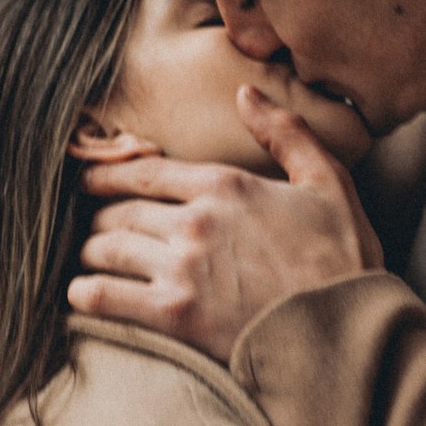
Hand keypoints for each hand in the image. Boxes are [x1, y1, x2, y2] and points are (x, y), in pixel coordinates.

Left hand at [68, 86, 383, 362]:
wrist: (346, 331)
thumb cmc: (343, 258)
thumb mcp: (327, 181)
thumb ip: (285, 132)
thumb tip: (245, 94)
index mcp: (225, 185)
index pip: (144, 171)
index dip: (109, 174)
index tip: (90, 179)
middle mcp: (195, 222)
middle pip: (119, 211)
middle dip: (98, 216)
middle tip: (90, 223)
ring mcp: (181, 269)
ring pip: (107, 249)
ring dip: (91, 251)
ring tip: (88, 257)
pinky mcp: (174, 316)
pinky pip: (107, 297)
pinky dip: (86, 292)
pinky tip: (80, 292)